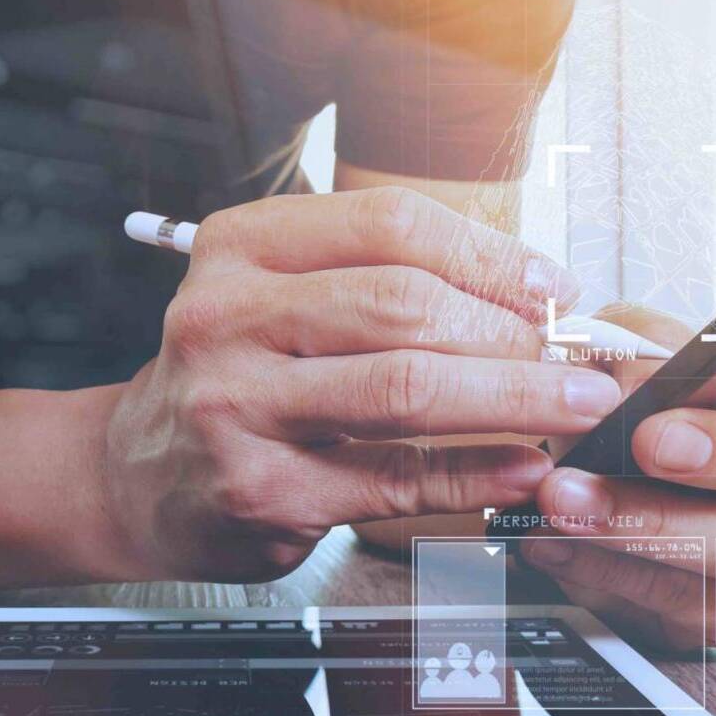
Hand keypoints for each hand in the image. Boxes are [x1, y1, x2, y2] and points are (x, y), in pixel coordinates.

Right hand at [102, 187, 623, 582]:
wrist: (136, 474)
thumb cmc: (230, 379)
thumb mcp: (275, 301)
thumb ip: (377, 286)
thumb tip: (529, 298)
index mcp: (239, 250)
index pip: (388, 224)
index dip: (489, 253)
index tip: (551, 286)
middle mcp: (227, 318)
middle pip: (403, 303)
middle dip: (514, 331)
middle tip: (578, 357)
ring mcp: (236, 406)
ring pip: (405, 387)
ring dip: (513, 397)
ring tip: (575, 407)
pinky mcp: (259, 490)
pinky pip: (392, 480)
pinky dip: (472, 475)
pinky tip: (519, 468)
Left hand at [523, 305, 715, 650]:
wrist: (619, 489)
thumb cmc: (646, 409)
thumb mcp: (641, 355)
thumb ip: (644, 348)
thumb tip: (626, 375)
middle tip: (651, 440)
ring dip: (642, 523)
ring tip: (564, 499)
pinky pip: (694, 602)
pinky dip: (613, 572)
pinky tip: (561, 545)